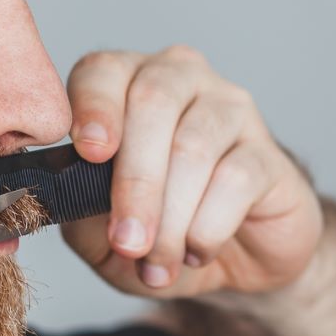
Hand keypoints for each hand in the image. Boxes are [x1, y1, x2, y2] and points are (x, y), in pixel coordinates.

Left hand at [61, 46, 322, 297]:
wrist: (230, 262)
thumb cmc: (156, 231)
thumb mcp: (98, 232)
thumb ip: (78, 207)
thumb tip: (69, 196)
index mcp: (126, 84)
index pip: (103, 72)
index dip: (95, 108)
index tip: (91, 153)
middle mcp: (180, 80)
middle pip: (152, 103)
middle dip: (134, 181)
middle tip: (127, 241)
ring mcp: (230, 110)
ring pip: (192, 147)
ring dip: (170, 217)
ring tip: (158, 263)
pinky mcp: (267, 153)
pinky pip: (235, 180)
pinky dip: (208, 227)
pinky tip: (197, 251)